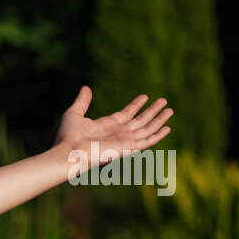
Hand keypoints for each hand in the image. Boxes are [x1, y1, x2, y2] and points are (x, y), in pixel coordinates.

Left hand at [54, 86, 172, 174]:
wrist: (69, 151)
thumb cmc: (68, 136)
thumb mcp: (74, 113)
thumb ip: (82, 101)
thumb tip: (86, 87)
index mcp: (107, 125)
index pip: (126, 113)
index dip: (136, 105)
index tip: (145, 96)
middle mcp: (117, 133)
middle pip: (140, 120)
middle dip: (152, 111)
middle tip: (164, 101)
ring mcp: (123, 141)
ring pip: (146, 129)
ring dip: (159, 120)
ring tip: (170, 109)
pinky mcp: (128, 148)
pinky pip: (146, 141)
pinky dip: (157, 135)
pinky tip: (167, 128)